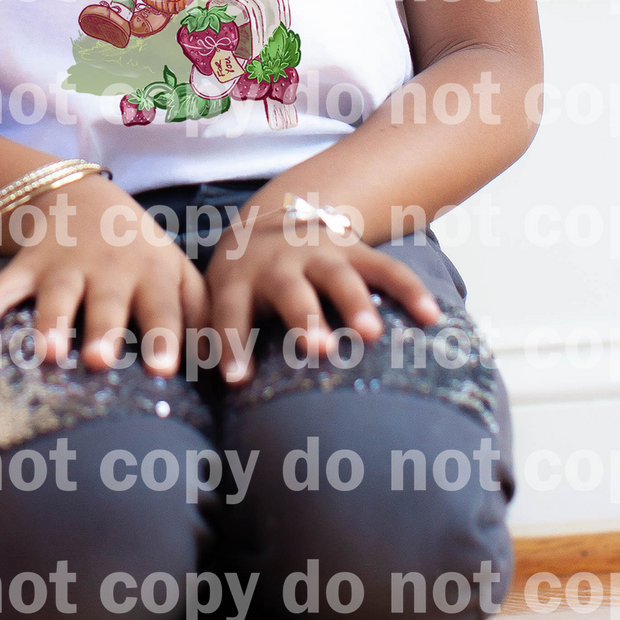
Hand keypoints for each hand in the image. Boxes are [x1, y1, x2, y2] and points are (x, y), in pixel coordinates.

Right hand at [0, 176, 206, 377]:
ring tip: (48, 353)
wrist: (82, 199)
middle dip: (102, 330)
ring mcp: (64, 268)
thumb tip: (228, 371)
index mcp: (152, 275)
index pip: (163, 306)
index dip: (163, 334)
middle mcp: (109, 271)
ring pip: (55, 297)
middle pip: (106, 303)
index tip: (165, 369)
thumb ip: (201, 318)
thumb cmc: (142, 258)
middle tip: (98, 360)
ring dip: (50, 323)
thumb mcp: (178, 275)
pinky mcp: (26, 268)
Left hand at [205, 206, 439, 384]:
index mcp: (238, 280)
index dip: (231, 344)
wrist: (274, 219)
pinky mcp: (357, 251)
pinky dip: (409, 291)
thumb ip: (210, 342)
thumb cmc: (242, 284)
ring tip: (371, 334)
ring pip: (340, 277)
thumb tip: (188, 400)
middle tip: (318, 349)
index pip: (230, 313)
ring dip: (356, 304)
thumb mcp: (218, 300)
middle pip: (291, 290)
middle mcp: (280, 264)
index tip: (237, 380)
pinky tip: (430, 317)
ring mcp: (321, 255)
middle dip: (304, 318)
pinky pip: (387, 269)